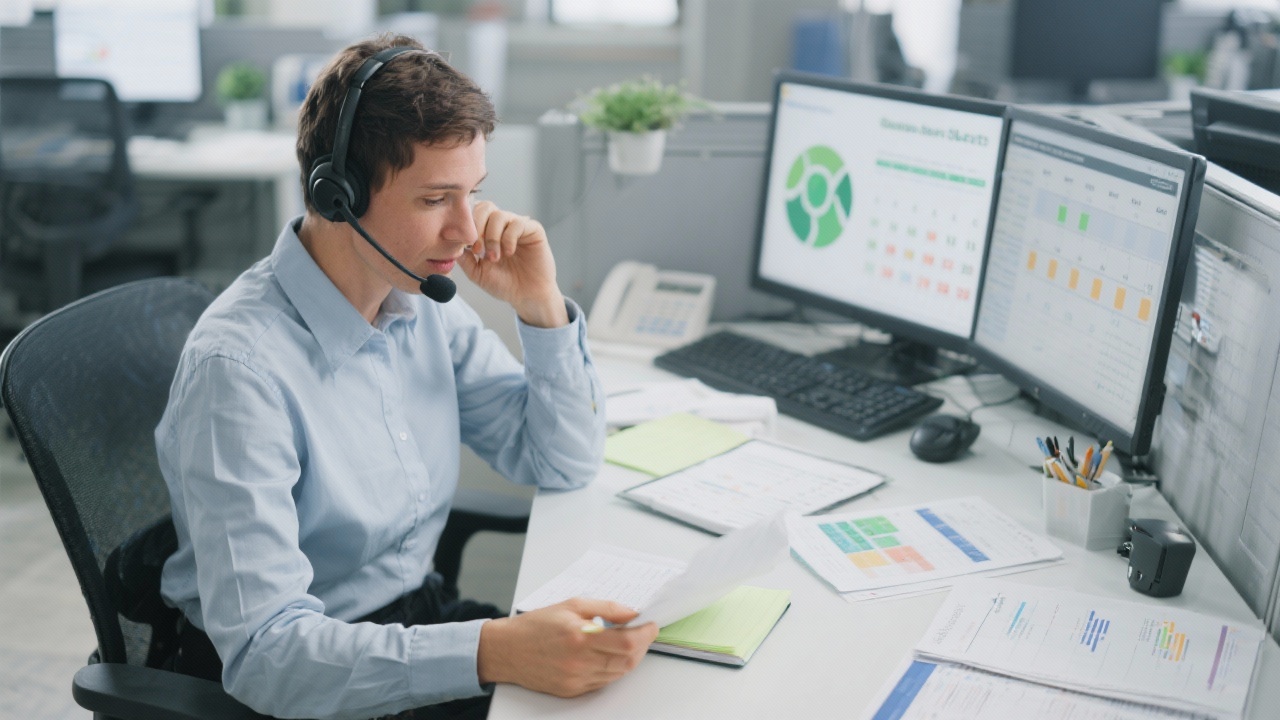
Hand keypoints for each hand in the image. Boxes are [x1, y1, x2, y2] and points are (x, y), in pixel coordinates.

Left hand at [458, 200, 567, 327]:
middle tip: (477, 249)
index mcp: (488, 231)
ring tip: (494, 258)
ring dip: (492, 237)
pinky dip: (508, 238)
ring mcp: (518, 226)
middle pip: (485, 207)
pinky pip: (518, 223)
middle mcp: (503, 225)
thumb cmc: (503, 284)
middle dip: (477, 226)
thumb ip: (464, 257)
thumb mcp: (476, 272)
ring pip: (499, 215)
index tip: (466, 247)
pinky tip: (509, 253)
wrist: (527, 296)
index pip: (474, 213)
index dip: (467, 226)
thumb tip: (451, 241)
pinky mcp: (533, 230)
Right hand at [476, 598, 657, 696]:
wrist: (507, 650)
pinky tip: (609, 656)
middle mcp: (580, 662)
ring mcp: (577, 679)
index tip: (651, 626)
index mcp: (580, 636)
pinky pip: (603, 683)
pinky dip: (613, 670)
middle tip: (643, 634)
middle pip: (628, 661)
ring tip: (627, 643)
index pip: (628, 642)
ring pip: (618, 674)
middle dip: (642, 646)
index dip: (646, 634)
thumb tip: (632, 613)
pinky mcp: (573, 690)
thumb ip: (606, 608)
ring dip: (630, 658)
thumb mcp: (572, 604)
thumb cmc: (536, 625)